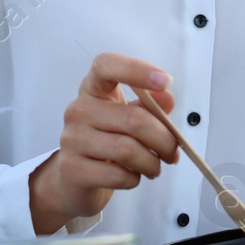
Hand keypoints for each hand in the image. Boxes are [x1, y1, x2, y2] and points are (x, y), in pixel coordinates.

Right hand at [27, 53, 179, 234]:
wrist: (74, 178)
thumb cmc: (106, 142)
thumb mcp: (128, 117)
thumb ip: (150, 106)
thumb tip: (166, 97)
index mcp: (93, 90)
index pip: (106, 66)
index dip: (137, 70)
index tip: (165, 80)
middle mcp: (79, 110)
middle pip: (133, 119)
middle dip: (164, 140)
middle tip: (172, 151)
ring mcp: (72, 139)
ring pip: (128, 150)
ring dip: (152, 163)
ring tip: (154, 166)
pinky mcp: (73, 169)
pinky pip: (118, 175)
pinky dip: (134, 179)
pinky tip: (132, 176)